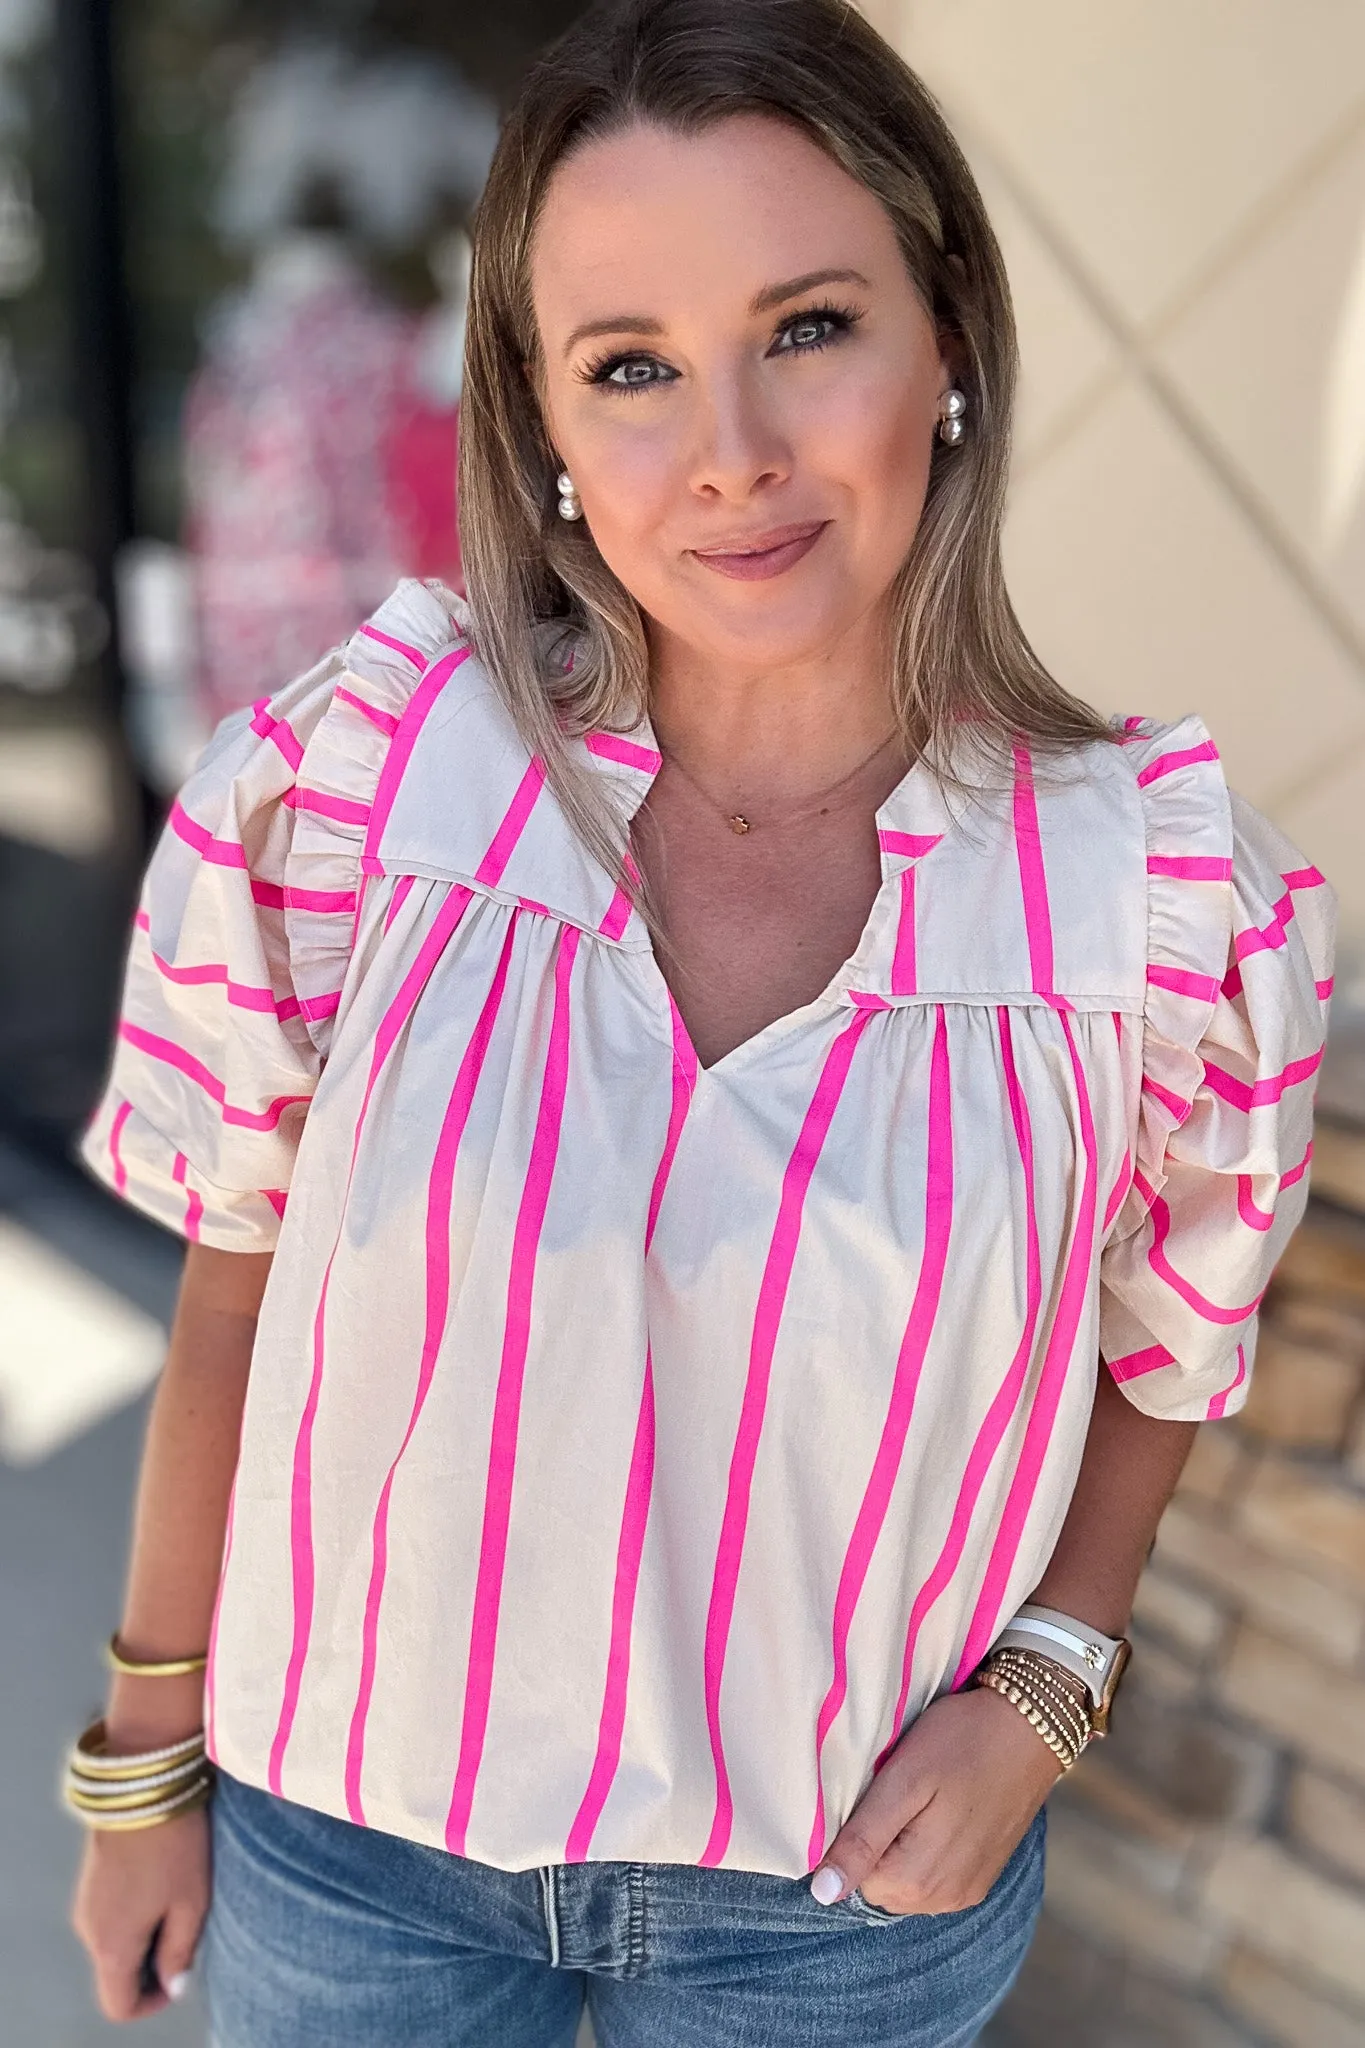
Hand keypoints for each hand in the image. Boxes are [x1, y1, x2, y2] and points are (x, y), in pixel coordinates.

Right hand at [71, 1805, 209, 2020]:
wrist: (142, 1783)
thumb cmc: (174, 1847)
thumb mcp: (190, 1902)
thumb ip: (179, 1951)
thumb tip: (172, 1985)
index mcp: (111, 1945)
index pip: (119, 2004)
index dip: (151, 2002)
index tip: (179, 1976)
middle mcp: (88, 1931)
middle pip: (115, 1974)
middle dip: (150, 1966)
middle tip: (186, 1934)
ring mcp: (85, 1903)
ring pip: (113, 1944)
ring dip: (144, 1939)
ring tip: (179, 1903)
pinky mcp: (90, 1880)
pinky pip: (110, 1917)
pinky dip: (134, 1917)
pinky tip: (161, 1885)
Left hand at [812, 1686, 1061, 1914]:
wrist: (1030, 1728)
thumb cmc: (961, 1742)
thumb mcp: (903, 1781)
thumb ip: (862, 1839)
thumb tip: (823, 1893)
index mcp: (916, 1880)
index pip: (853, 1878)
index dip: (855, 1833)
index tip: (877, 1794)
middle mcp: (943, 1900)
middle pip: (879, 1885)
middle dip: (878, 1843)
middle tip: (900, 1791)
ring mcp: (966, 1891)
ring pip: (905, 1883)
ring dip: (902, 1848)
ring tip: (922, 1798)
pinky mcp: (981, 1877)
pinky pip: (934, 1878)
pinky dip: (927, 1850)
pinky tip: (941, 1812)